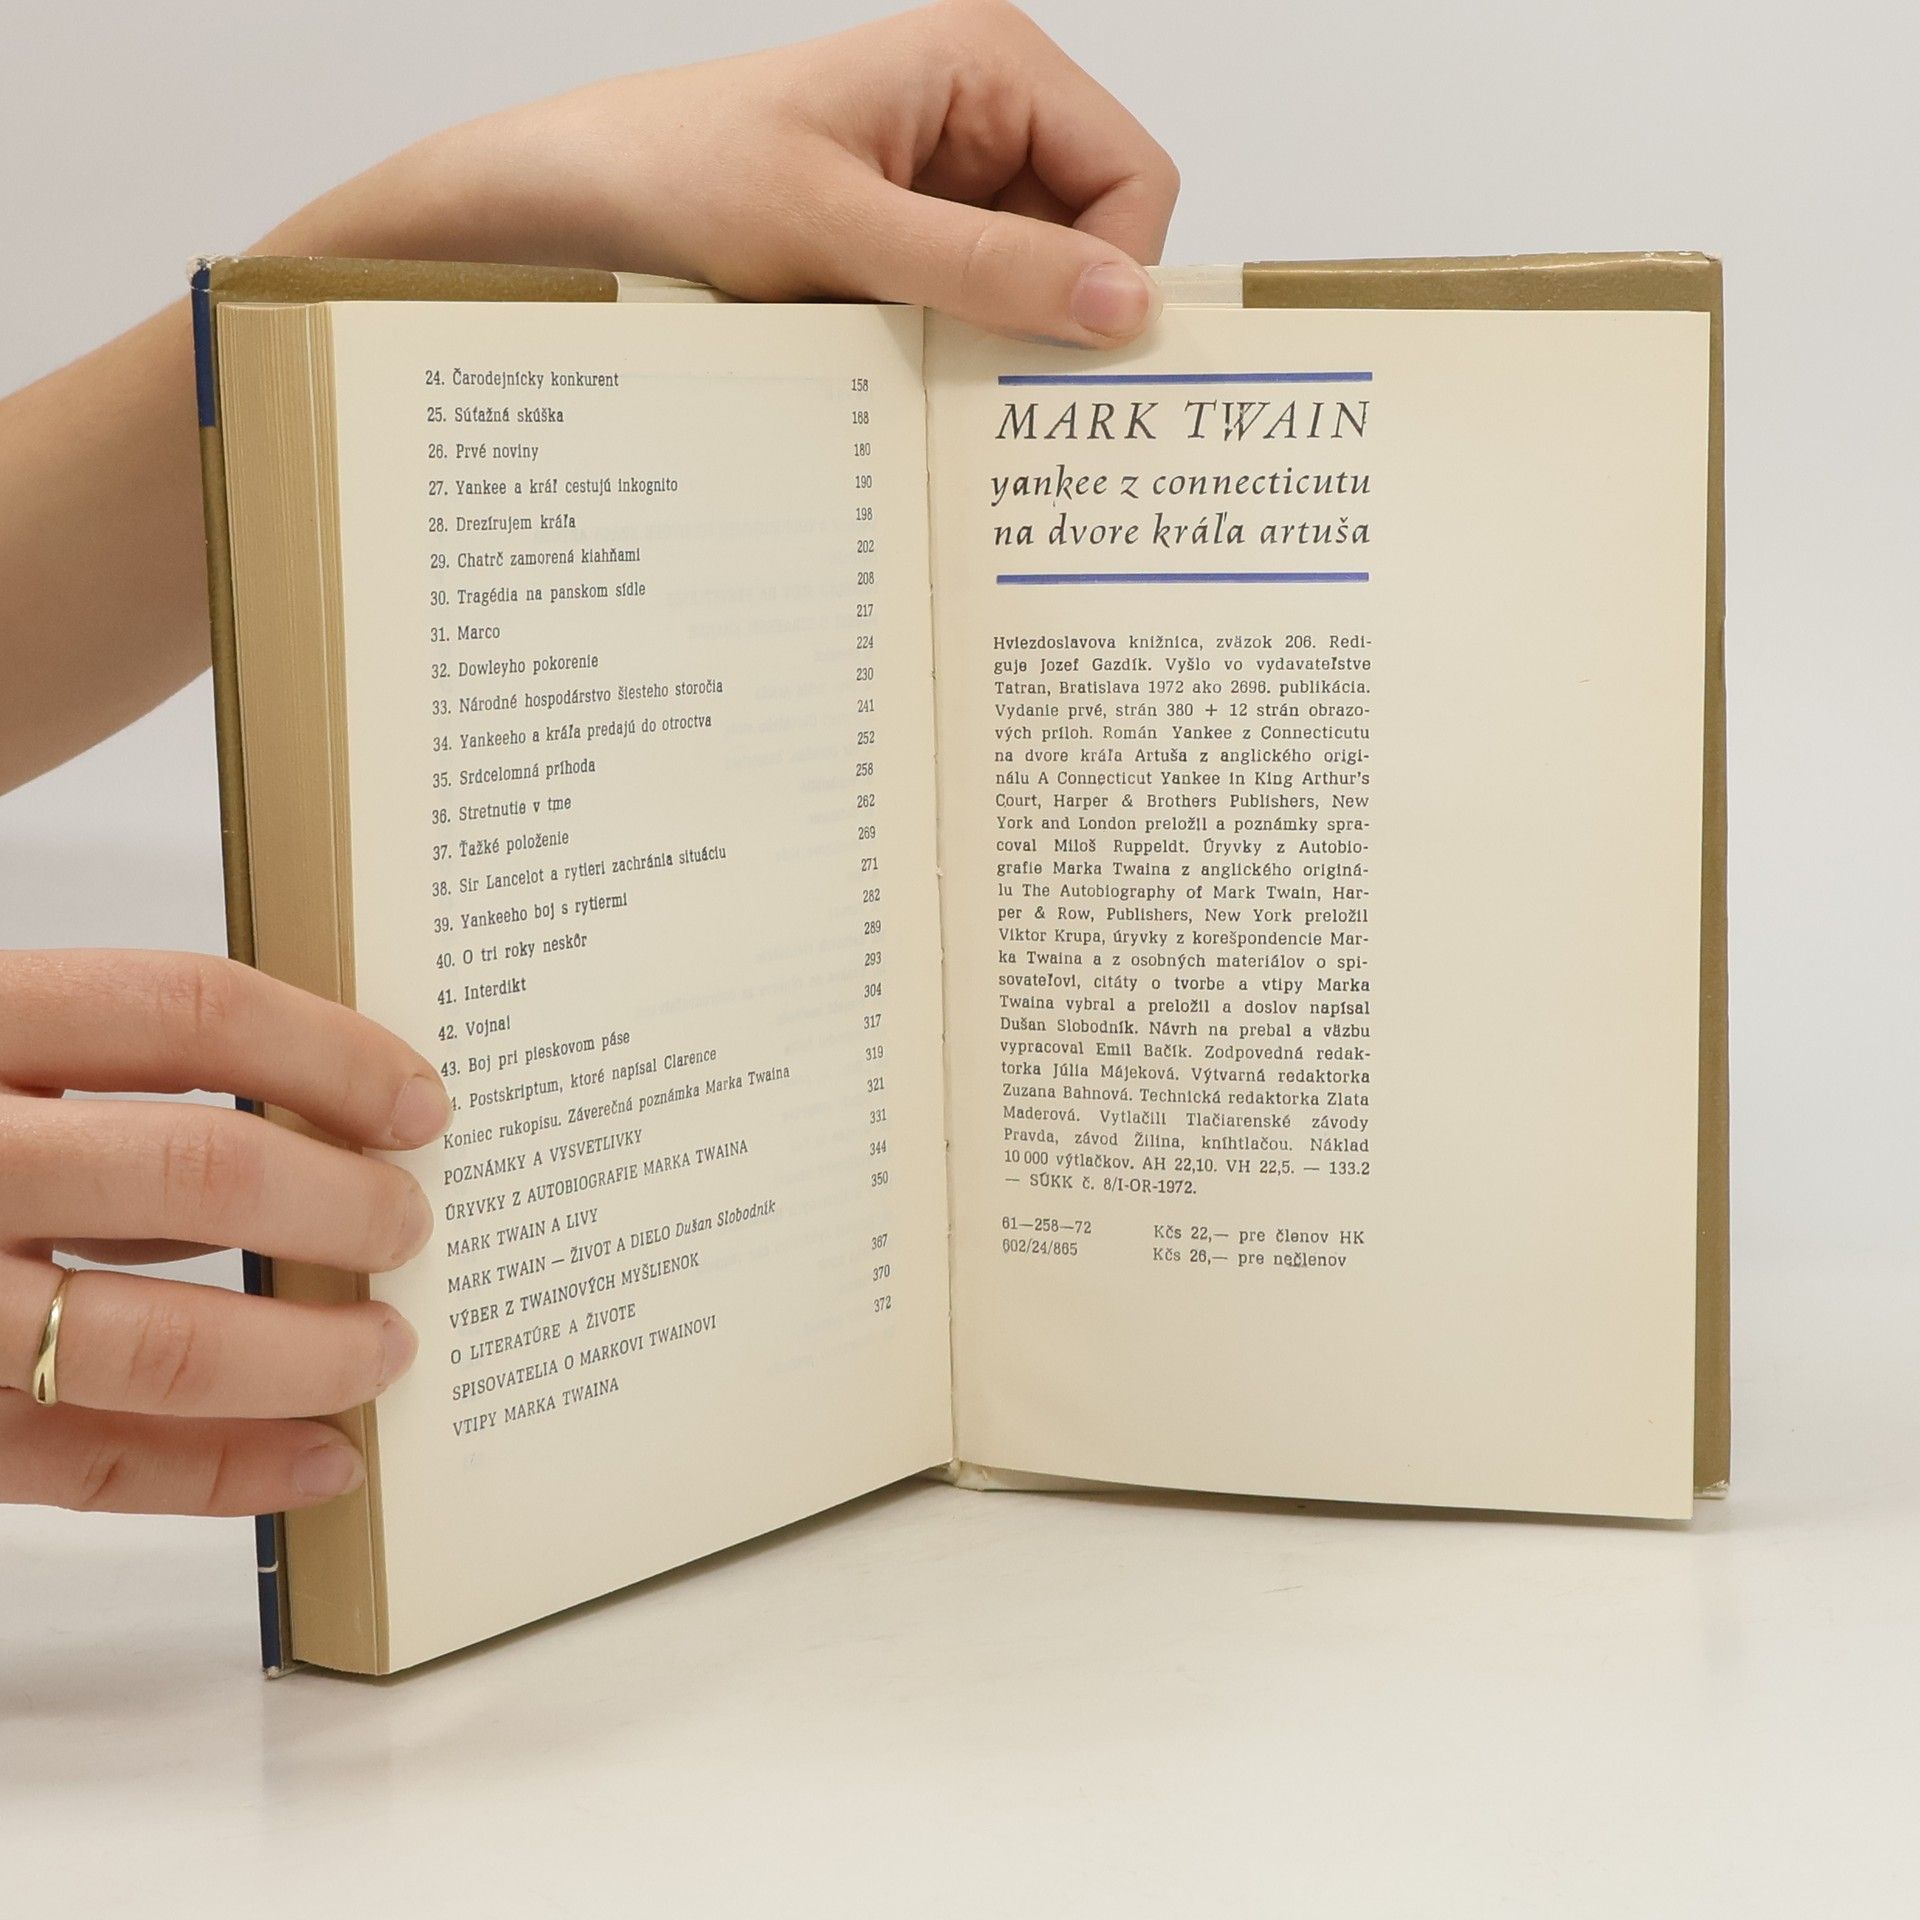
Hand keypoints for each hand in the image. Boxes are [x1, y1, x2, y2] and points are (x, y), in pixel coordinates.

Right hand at [0, 951, 448, 1514]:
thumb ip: (96, 1054)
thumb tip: (315, 1105)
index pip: (186, 1012)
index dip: (330, 1055)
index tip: (420, 1101)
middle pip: (194, 1173)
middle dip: (340, 1207)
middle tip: (410, 1226)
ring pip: (149, 1341)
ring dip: (303, 1355)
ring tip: (388, 1349)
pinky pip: (82, 1464)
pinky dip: (220, 1472)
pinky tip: (317, 1462)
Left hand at [1, 2, 1179, 790]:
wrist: (560, 210)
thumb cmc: (677, 178)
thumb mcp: (843, 231)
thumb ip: (990, 269)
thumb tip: (1125, 308)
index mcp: (986, 63)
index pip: (1133, 177)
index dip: (1118, 273)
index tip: (1070, 364)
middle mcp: (978, 116)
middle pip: (1094, 236)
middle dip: (1059, 316)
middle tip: (1005, 403)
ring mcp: (940, 184)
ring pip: (1035, 285)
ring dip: (998, 344)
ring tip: (931, 382)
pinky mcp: (899, 246)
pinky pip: (971, 309)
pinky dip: (954, 354)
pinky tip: (906, 382)